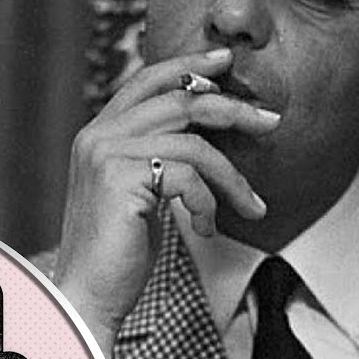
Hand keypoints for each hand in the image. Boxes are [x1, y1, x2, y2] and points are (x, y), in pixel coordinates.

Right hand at [53, 48, 278, 358]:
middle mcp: (98, 136)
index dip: (188, 64)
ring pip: (193, 143)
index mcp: (98, 133)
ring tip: (251, 205)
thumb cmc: (119, 252)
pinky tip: (207, 230)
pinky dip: (208, 204)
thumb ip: (157, 157)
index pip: (147, 80)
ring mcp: (107, 155)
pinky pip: (188, 177)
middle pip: (179, 100)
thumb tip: (203, 134)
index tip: (226, 61)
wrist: (87, 297)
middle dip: (232, 108)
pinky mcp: (122, 181)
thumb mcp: (138, 192)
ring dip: (232, 177)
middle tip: (270, 121)